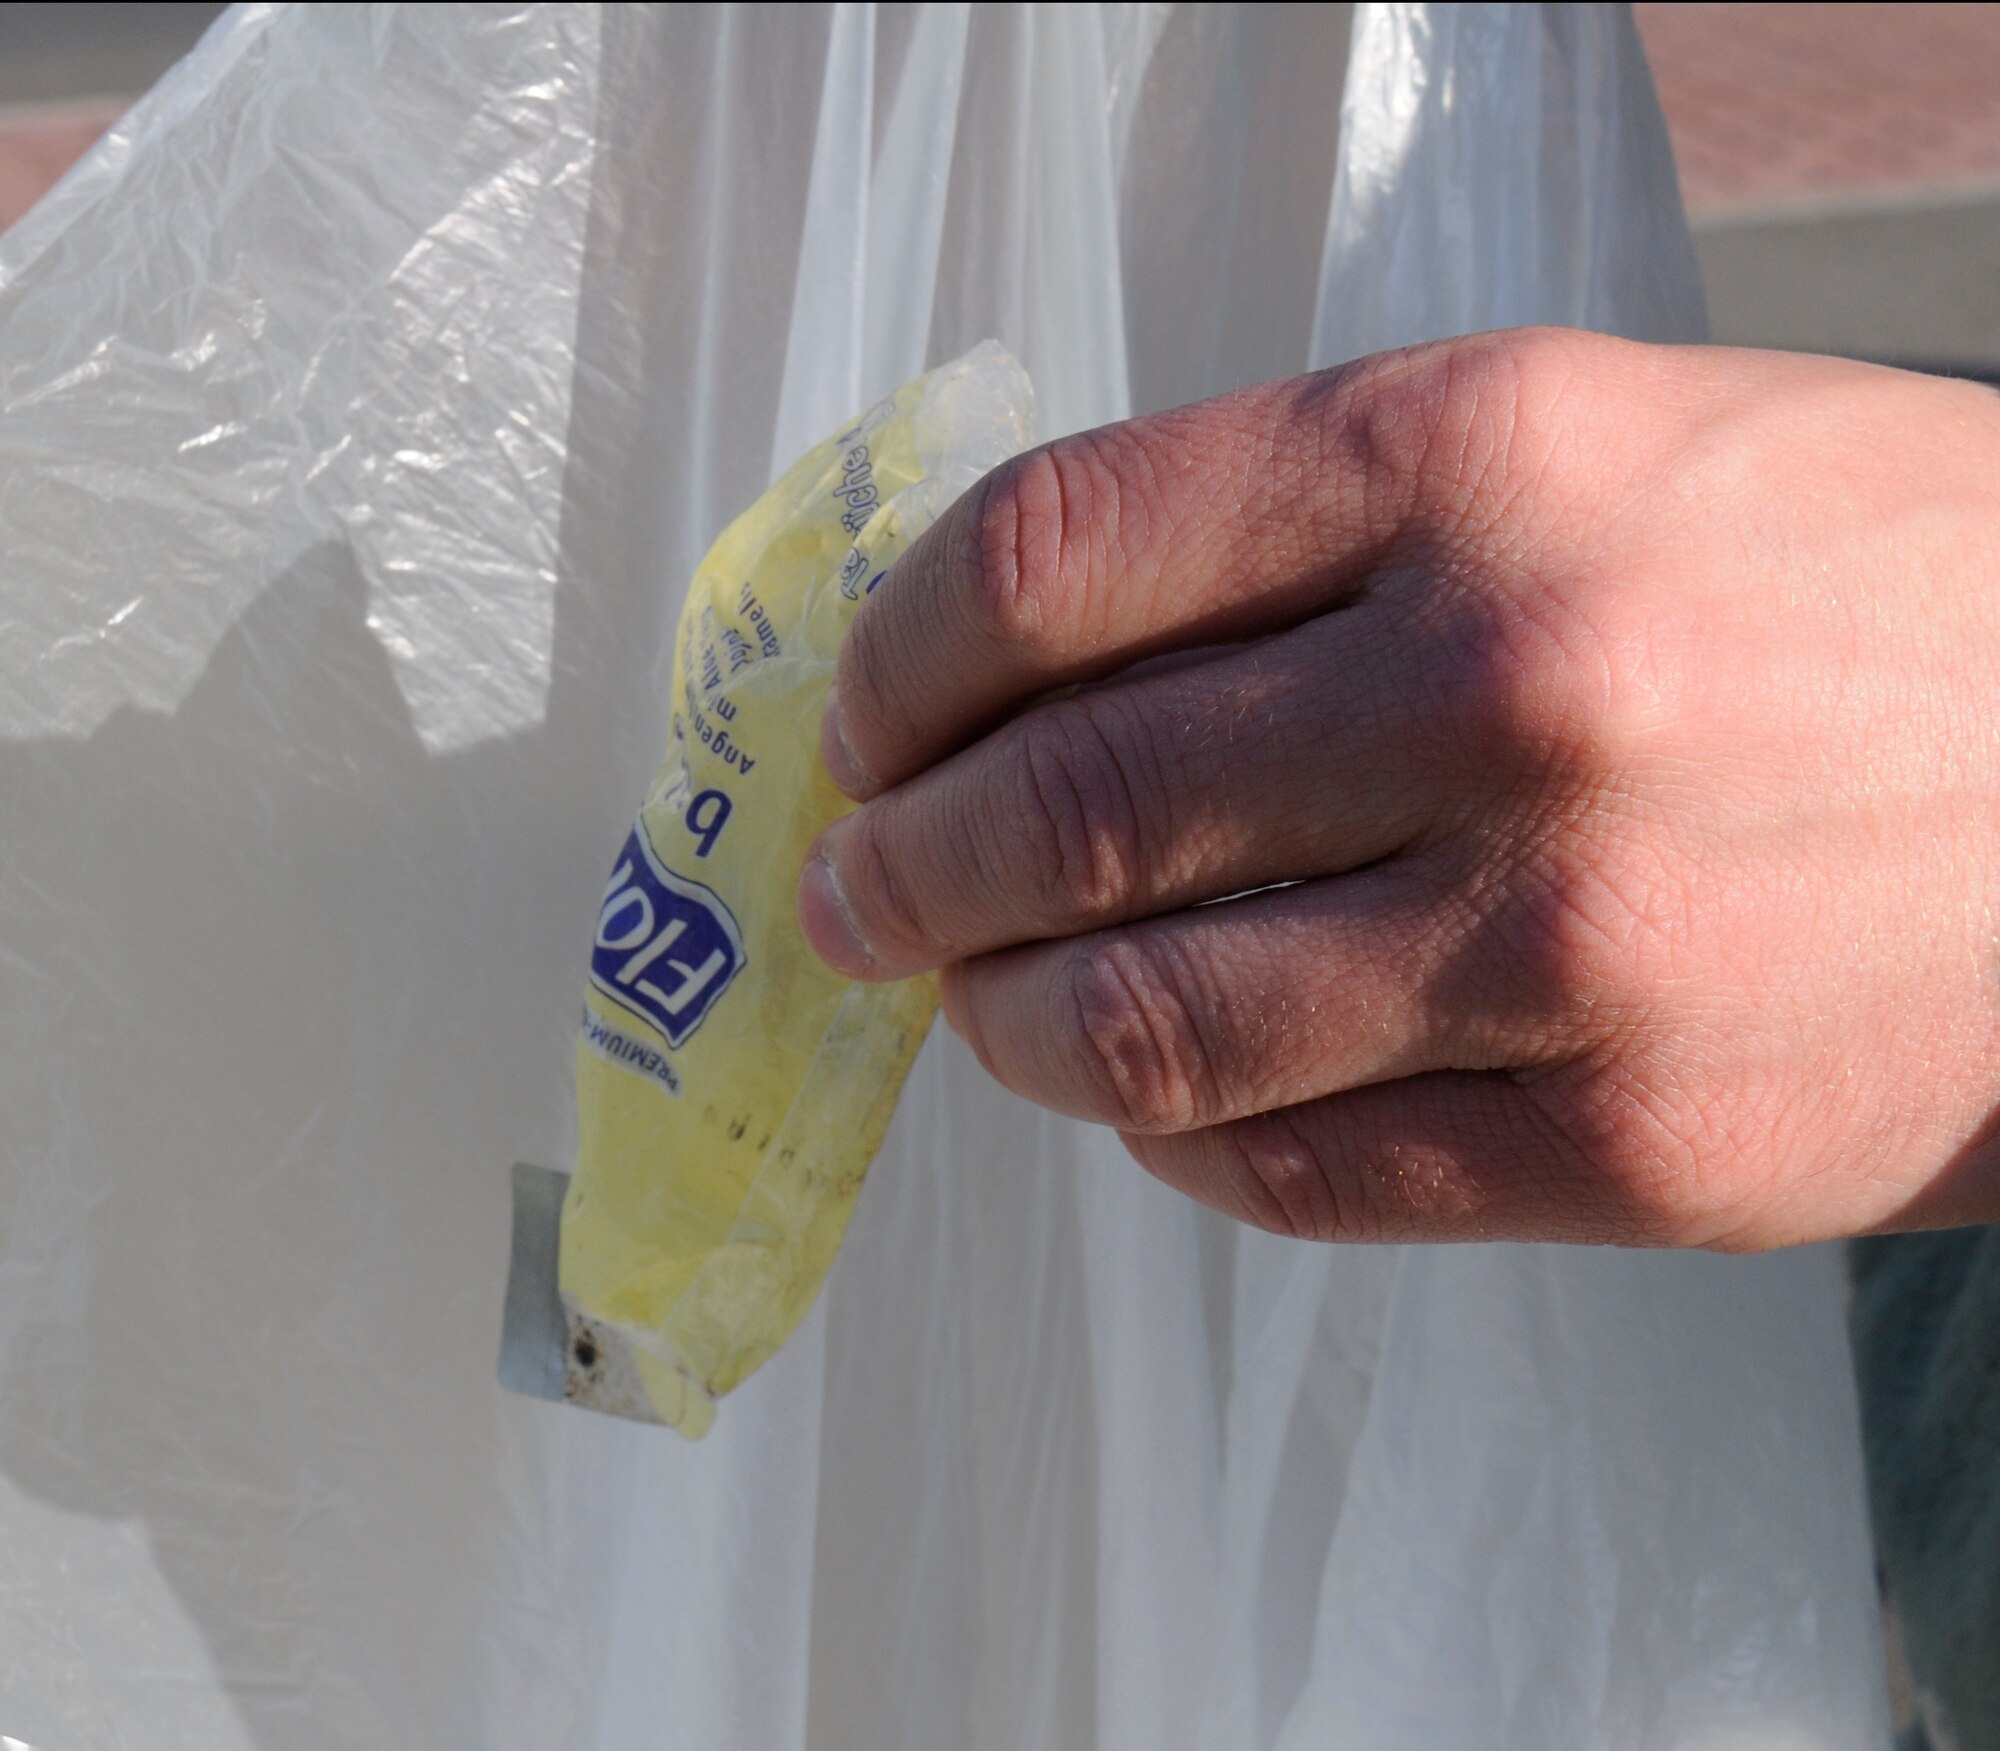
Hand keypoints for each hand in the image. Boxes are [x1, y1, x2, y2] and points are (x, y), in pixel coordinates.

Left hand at [796, 329, 1999, 1248]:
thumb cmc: (1851, 581)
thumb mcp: (1581, 443)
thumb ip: (1299, 539)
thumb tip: (1023, 674)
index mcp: (1476, 455)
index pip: (1052, 557)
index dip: (896, 660)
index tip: (862, 723)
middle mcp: (1510, 684)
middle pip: (1057, 810)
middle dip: (896, 871)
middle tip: (855, 896)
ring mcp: (1572, 935)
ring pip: (1144, 1027)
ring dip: (1003, 1027)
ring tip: (976, 1008)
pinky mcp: (1629, 1142)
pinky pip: (1291, 1175)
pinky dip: (1174, 1142)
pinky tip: (1161, 1101)